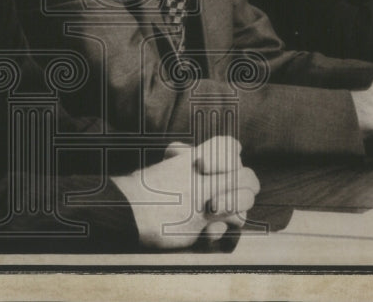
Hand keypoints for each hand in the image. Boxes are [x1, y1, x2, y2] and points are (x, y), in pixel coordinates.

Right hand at [112, 135, 259, 248]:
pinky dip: (225, 227)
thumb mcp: (169, 163)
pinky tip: (214, 226)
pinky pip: (227, 226)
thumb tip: (204, 157)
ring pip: (243, 201)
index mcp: (191, 159)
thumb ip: (189, 159)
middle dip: (247, 182)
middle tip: (241, 187)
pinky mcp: (198, 227)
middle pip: (245, 175)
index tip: (225, 161)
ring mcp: (200, 204)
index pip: (230, 146)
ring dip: (241, 205)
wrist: (125, 210)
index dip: (232, 153)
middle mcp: (199, 179)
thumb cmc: (146, 187)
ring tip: (229, 208)